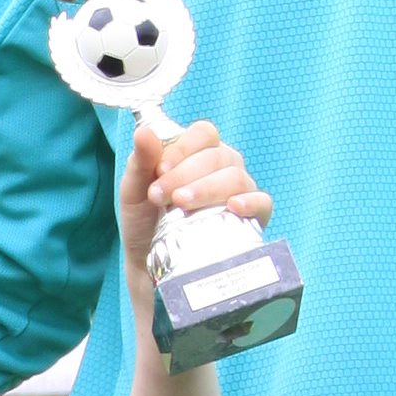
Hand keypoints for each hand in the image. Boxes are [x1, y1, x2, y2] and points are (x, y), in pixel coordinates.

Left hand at [120, 113, 268, 289]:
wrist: (150, 263)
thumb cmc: (144, 220)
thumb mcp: (134, 189)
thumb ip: (140, 160)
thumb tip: (144, 132)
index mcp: (198, 151)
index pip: (203, 133)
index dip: (183, 148)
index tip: (160, 169)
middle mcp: (223, 166)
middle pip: (217, 156)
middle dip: (187, 174)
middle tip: (161, 195)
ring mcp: (240, 190)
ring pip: (236, 177)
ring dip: (207, 188)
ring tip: (181, 204)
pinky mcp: (252, 216)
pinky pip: (261, 202)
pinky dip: (249, 202)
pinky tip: (232, 207)